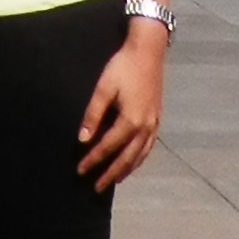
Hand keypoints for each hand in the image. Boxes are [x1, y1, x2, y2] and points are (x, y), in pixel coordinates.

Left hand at [75, 20, 165, 190]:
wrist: (149, 50)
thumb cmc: (123, 67)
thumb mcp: (104, 88)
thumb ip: (93, 114)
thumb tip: (83, 139)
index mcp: (130, 121)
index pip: (108, 148)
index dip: (93, 160)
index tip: (80, 171)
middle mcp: (144, 128)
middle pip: (126, 159)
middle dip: (110, 174)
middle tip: (96, 188)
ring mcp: (153, 125)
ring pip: (139, 156)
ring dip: (126, 170)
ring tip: (114, 180)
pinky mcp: (157, 119)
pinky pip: (148, 147)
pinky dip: (139, 159)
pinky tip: (133, 161)